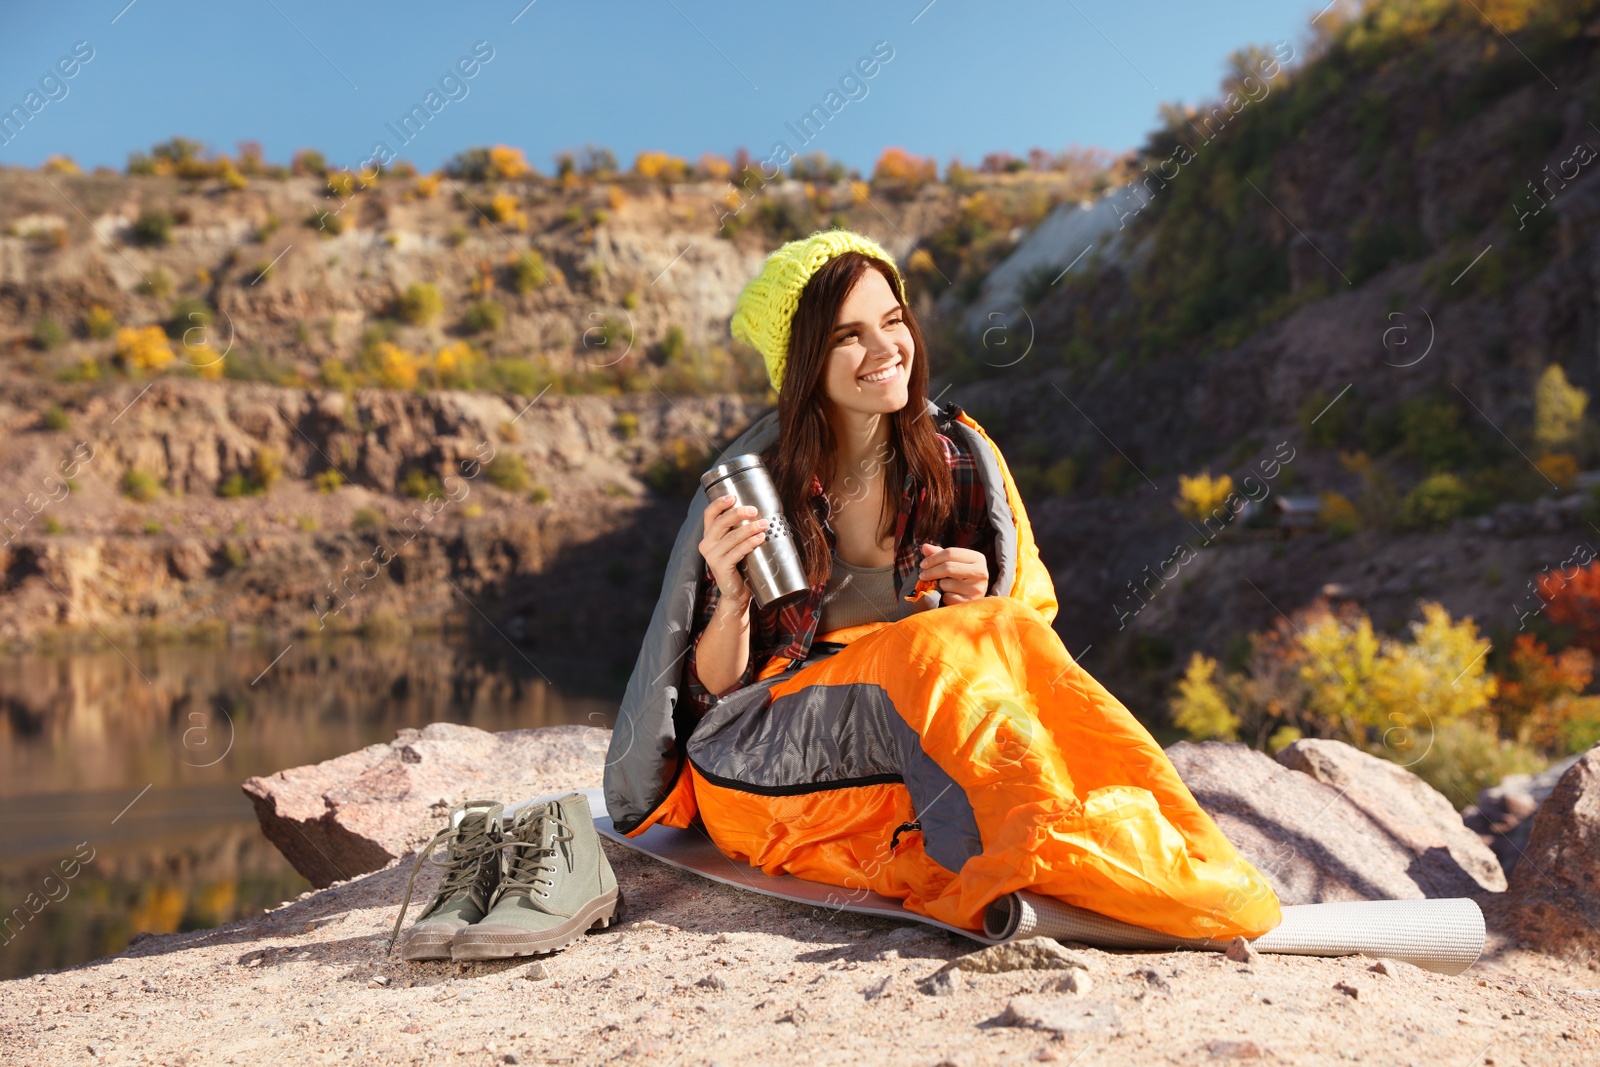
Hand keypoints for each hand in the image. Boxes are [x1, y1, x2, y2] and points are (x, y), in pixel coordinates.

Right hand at [699, 494, 767, 612]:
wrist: (736, 592)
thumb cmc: (740, 564)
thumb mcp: (736, 544)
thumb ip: (740, 529)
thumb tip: (760, 510)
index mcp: (709, 535)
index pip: (709, 514)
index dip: (719, 503)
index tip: (733, 496)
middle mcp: (706, 544)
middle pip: (721, 523)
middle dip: (738, 514)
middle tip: (754, 510)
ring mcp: (712, 557)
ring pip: (731, 537)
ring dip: (749, 529)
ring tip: (763, 524)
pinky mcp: (720, 568)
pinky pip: (736, 552)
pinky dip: (749, 544)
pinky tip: (760, 538)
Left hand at [918, 543, 986, 603]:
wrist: (970, 600)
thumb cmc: (959, 577)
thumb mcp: (951, 563)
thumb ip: (938, 554)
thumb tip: (925, 547)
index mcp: (978, 558)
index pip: (951, 552)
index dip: (933, 558)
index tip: (922, 564)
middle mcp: (981, 572)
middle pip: (948, 567)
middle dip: (931, 571)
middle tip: (922, 575)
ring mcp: (977, 589)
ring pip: (946, 584)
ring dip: (939, 585)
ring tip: (944, 586)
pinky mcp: (970, 602)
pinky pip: (948, 597)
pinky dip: (944, 597)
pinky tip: (949, 596)